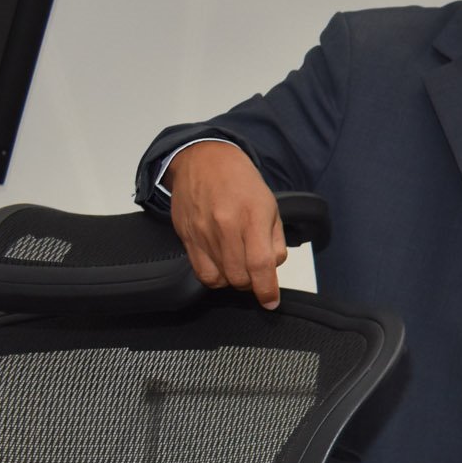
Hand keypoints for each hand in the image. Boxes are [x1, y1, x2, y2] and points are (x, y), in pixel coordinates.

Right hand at [165, 143, 286, 307]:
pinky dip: (214, 277)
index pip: (260, 264)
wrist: (205, 161)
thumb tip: (272, 269)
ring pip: (220, 278)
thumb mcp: (271, 208)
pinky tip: (221, 266)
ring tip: (238, 266)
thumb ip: (275, 242)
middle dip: (251, 284)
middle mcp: (225, 225)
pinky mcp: (186, 235)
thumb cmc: (242, 183)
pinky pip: (200, 271)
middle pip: (239, 276)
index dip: (267, 289)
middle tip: (256, 275)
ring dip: (233, 280)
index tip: (271, 301)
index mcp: (252, 216)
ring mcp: (202, 231)